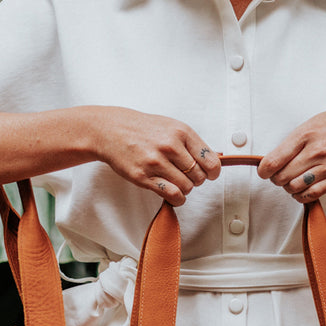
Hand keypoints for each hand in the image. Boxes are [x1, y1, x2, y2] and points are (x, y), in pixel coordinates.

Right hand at [91, 108, 220, 204]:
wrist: (111, 130)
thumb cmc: (143, 129)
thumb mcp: (172, 127)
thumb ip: (192, 143)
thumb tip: (213, 160)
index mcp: (181, 132)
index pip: (211, 161)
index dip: (212, 172)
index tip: (209, 174)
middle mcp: (170, 146)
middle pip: (199, 177)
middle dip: (195, 180)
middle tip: (185, 175)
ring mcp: (156, 162)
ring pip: (187, 187)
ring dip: (184, 189)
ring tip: (175, 181)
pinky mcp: (144, 176)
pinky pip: (172, 194)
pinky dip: (176, 198)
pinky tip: (173, 193)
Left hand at [257, 101, 325, 201]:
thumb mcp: (311, 124)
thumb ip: (292, 143)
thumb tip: (271, 161)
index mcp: (305, 135)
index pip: (273, 161)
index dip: (264, 171)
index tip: (264, 171)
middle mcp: (317, 151)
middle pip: (282, 178)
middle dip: (277, 179)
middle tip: (280, 175)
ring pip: (295, 188)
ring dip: (289, 188)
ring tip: (294, 181)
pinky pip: (313, 194)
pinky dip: (302, 195)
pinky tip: (303, 189)